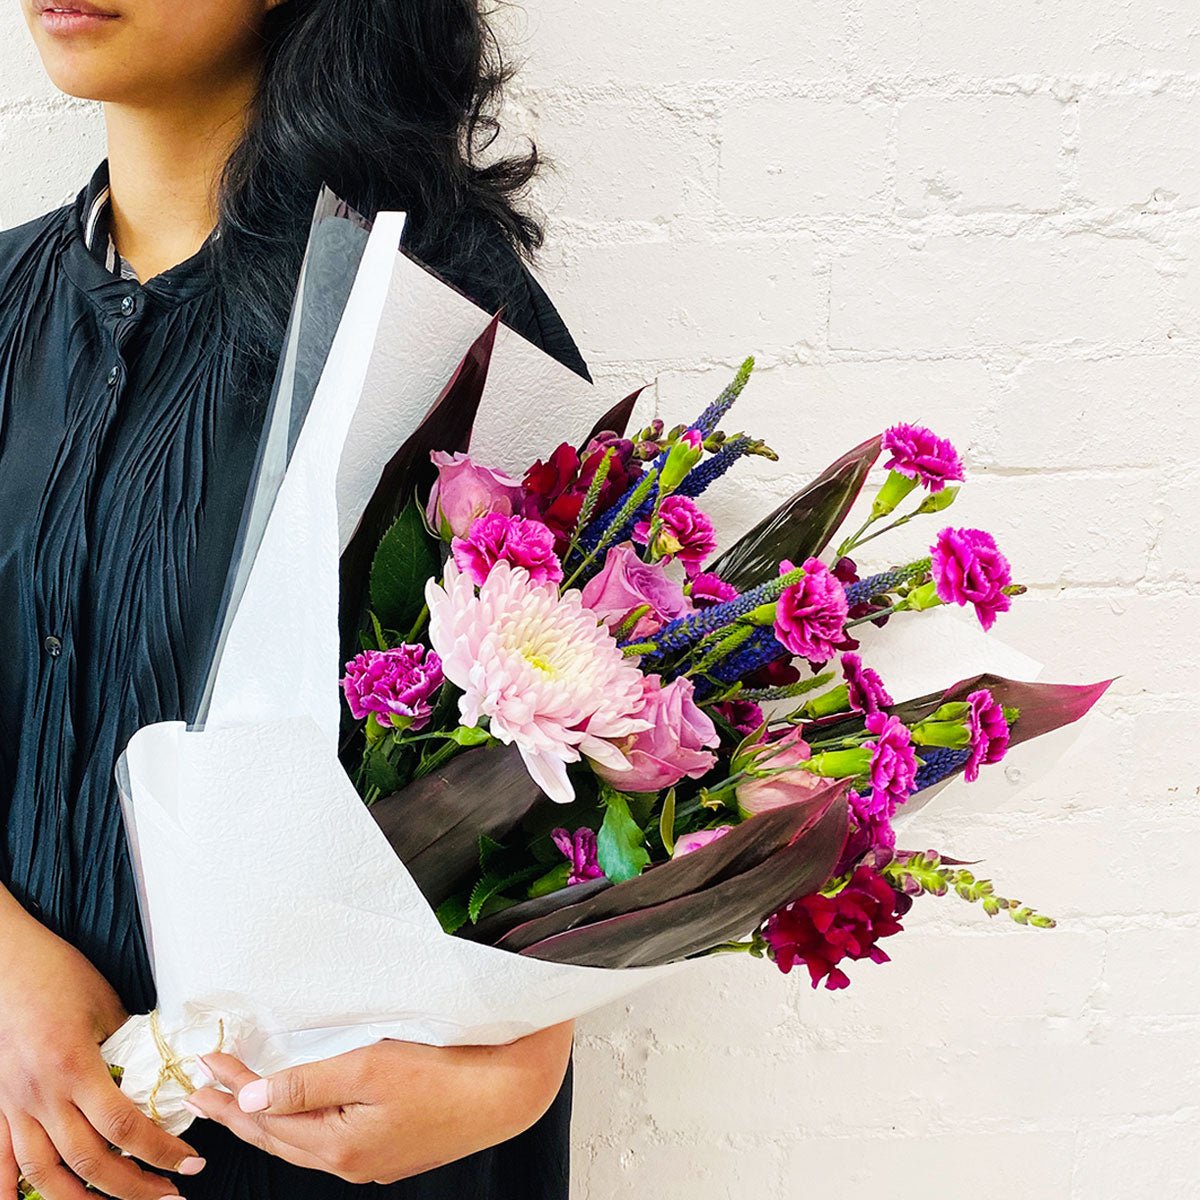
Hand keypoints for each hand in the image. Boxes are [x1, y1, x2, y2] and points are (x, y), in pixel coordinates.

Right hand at [0, 888, 204, 1199]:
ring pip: (45, 1175)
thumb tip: (159, 1072)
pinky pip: (0, 1161)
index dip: (161, 1151)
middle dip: (132, 1188)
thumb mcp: (106, 1005)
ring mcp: (15, 1106)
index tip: (190, 1164)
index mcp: (76, 1067)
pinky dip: (13, 1193)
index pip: (125, 1126)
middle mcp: (43, 1096)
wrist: (8, 964)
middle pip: (89, 1161)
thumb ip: (130, 1046)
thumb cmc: (60, 976)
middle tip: (168, 1197)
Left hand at [185, 1022, 573, 1183]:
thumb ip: (307, 1084)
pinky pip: (327, 1141)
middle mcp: (349, 1163)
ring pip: (301, 1143)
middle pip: (277, 1138)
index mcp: (338, 1145)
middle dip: (236, 1111)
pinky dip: (299, 1123)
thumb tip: (249, 1099)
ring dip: (265, 1119)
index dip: (232, 1089)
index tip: (206, 1062)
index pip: (267, 1117)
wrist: (503, 1093)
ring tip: (235, 1103)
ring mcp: (370, 1162)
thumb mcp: (369, 1068)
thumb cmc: (444, 1073)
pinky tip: (297, 1111)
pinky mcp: (389, 1152)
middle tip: (201, 1088)